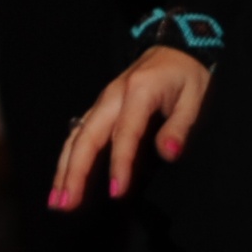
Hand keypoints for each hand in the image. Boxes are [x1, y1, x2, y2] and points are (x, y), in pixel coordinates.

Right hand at [52, 47, 207, 207]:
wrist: (175, 47)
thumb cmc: (187, 74)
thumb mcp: (195, 97)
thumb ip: (179, 126)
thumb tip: (168, 153)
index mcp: (138, 92)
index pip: (125, 133)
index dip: (120, 163)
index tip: (117, 192)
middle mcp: (113, 96)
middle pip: (88, 136)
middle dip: (74, 172)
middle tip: (66, 204)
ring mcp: (103, 102)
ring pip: (76, 137)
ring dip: (64, 169)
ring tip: (56, 200)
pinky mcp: (100, 108)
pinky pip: (78, 134)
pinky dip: (68, 158)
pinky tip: (63, 179)